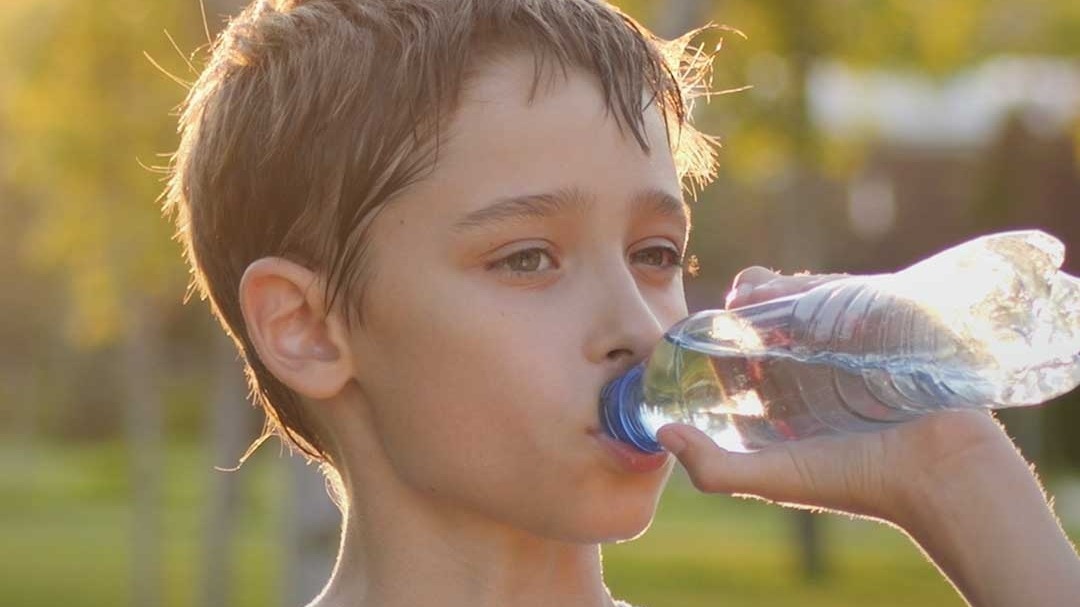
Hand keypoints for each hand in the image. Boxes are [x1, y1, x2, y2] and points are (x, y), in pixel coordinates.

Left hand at [657, 266, 1013, 523]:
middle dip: (751, 303)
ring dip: (781, 289)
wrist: (939, 474)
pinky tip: (801, 291)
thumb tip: (662, 435)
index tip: (703, 325)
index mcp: (793, 397)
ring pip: (810, 298)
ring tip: (759, 293)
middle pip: (776, 317)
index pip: (747, 350)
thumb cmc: (855, 480)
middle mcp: (822, 366)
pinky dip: (824, 285)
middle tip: (735, 301)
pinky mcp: (890, 323)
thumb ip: (712, 467)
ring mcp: (858, 341)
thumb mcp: (772, 478)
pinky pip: (853, 291)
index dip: (722, 333)